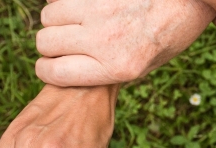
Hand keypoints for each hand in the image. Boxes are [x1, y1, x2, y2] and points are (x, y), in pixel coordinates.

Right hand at [34, 0, 215, 86]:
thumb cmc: (170, 33)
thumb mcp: (145, 65)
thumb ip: (107, 70)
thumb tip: (69, 69)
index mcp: (117, 67)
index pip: (53, 72)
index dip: (47, 69)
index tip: (53, 65)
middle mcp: (105, 40)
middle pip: (45, 42)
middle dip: (51, 44)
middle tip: (66, 42)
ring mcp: (100, 10)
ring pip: (49, 15)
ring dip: (56, 18)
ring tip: (75, 20)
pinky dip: (64, 0)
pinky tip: (82, 5)